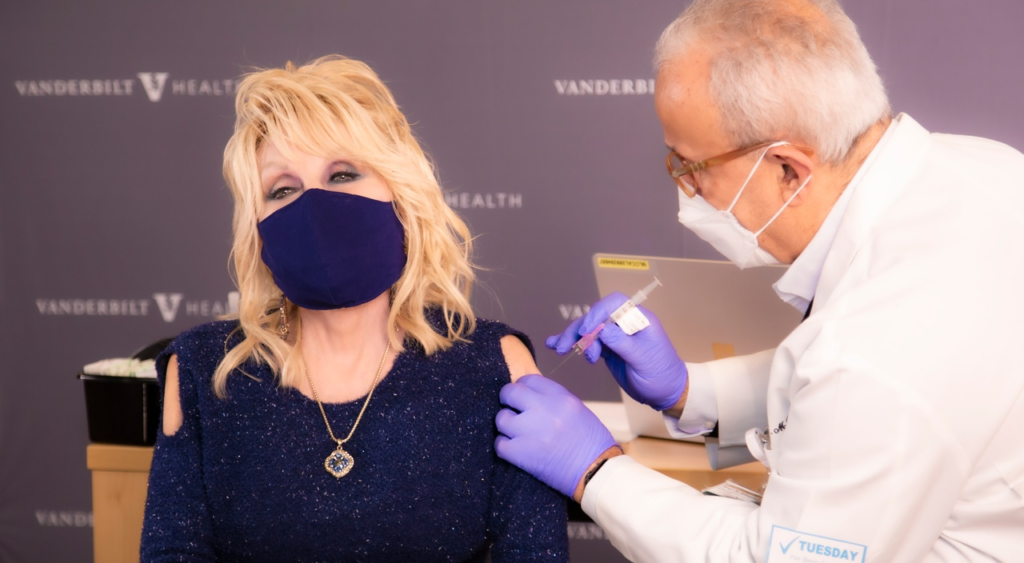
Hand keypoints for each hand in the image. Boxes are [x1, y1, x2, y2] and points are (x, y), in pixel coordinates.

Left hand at [495, 375, 616, 497]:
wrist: (597, 471)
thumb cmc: (592, 443)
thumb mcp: (577, 410)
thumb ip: (553, 401)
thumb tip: (530, 398)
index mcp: (561, 397)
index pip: (529, 380)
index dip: (522, 387)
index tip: (522, 398)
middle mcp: (544, 409)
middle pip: (510, 393)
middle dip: (508, 400)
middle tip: (512, 410)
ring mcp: (530, 431)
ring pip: (501, 418)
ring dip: (506, 426)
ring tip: (516, 434)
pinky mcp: (522, 453)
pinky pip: (499, 444)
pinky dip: (504, 446)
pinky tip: (515, 449)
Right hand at [546, 293, 687, 410]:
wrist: (666, 393)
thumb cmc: (661, 375)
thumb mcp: (644, 360)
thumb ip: (623, 343)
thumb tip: (602, 330)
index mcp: (639, 320)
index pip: (615, 304)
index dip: (597, 313)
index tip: (586, 331)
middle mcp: (625, 323)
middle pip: (596, 317)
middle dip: (579, 329)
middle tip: (566, 347)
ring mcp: (615, 336)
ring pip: (589, 329)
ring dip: (572, 338)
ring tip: (559, 349)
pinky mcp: (608, 348)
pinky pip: (588, 342)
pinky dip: (573, 343)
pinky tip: (555, 345)